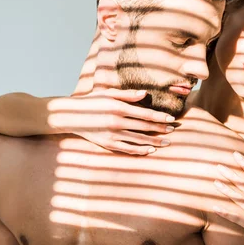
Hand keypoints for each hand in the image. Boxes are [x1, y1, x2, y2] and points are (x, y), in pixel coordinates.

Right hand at [47, 88, 175, 154]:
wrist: (71, 116)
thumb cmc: (92, 102)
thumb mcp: (108, 94)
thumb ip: (127, 95)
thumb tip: (145, 94)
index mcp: (118, 108)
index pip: (145, 114)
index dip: (159, 118)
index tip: (171, 119)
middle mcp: (117, 122)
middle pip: (144, 128)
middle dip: (160, 130)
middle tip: (173, 131)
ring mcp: (113, 135)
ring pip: (139, 140)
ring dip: (154, 142)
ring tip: (166, 143)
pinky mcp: (108, 144)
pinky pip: (128, 149)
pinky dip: (140, 150)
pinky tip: (150, 150)